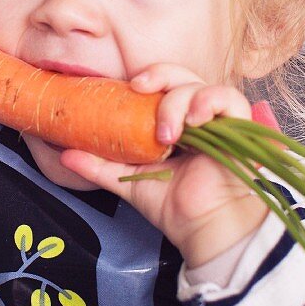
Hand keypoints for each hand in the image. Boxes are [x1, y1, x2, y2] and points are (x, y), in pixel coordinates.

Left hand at [60, 64, 268, 267]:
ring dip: (179, 101)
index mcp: (173, 123)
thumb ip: (98, 166)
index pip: (161, 86)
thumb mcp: (129, 181)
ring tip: (168, 133)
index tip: (128, 86)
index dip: (146, 78)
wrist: (202, 229)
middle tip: (140, 89)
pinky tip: (196, 120)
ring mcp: (218, 121)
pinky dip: (210, 101)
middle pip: (180, 76)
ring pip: (199, 85)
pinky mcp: (239, 128)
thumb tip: (65, 154)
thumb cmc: (173, 207)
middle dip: (159, 76)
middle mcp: (196, 117)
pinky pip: (230, 98)